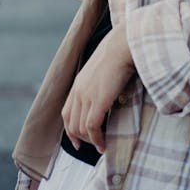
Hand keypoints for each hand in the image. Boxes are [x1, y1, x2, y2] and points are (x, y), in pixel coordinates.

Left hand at [62, 23, 134, 153]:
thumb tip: (110, 89)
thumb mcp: (105, 67)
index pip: (66, 112)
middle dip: (80, 139)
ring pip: (80, 129)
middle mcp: (79, 91)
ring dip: (91, 141)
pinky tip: (104, 145)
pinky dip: (97, 140)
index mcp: (79, 82)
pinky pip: (92, 128)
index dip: (70, 129)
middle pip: (71, 124)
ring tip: (102, 145)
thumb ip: (101, 80)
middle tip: (93, 145)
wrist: (123, 45)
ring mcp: (86, 96)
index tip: (78, 140)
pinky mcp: (98, 101)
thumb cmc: (120, 51)